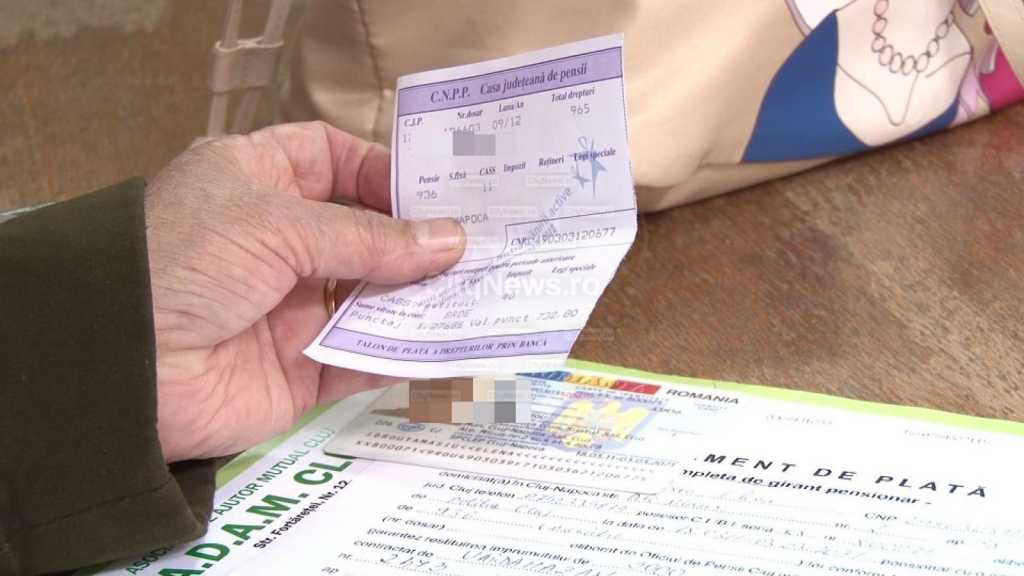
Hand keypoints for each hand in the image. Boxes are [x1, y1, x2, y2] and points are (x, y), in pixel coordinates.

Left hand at [145, 122, 465, 461]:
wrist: (121, 368)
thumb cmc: (188, 262)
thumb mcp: (276, 225)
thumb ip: (369, 237)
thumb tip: (451, 240)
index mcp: (254, 184)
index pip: (327, 160)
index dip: (378, 167)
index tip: (436, 186)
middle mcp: (277, 243)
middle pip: (362, 232)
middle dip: (417, 238)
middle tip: (481, 239)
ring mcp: (290, 308)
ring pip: (371, 296)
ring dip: (421, 294)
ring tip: (481, 286)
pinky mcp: (301, 369)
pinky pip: (364, 358)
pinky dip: (405, 352)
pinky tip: (451, 340)